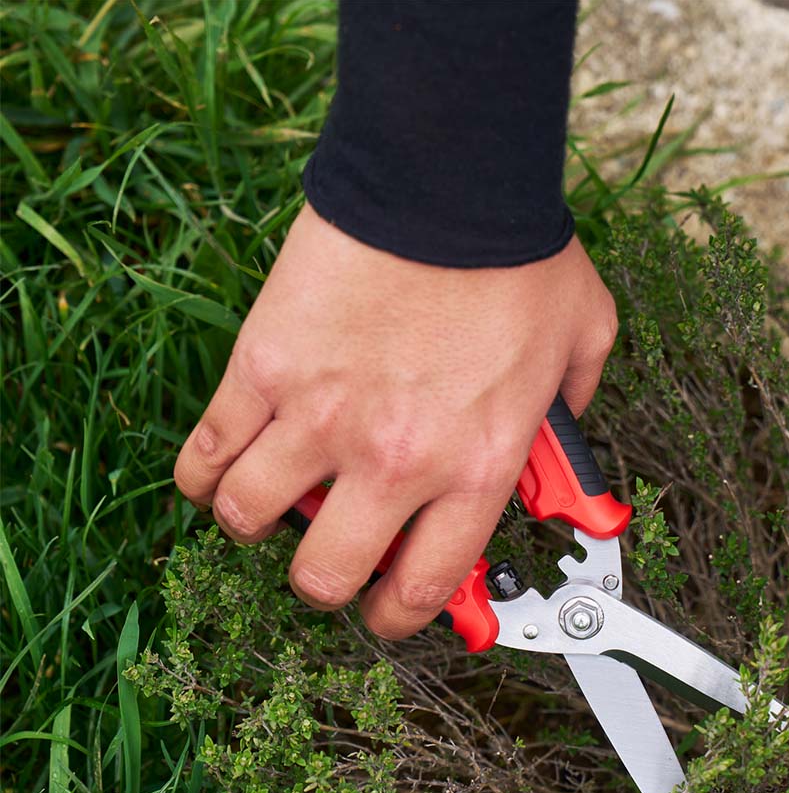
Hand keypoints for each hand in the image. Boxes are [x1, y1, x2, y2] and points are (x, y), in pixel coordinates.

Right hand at [174, 205, 616, 637]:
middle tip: (331, 559)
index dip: (401, 617)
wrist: (448, 174)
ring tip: (269, 506)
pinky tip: (216, 471)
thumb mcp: (584, 344)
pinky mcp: (263, 370)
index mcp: (475, 468)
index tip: (391, 612)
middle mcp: (394, 462)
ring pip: (247, 520)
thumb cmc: (519, 254)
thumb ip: (574, 411)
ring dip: (255, 525)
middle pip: (326, 577)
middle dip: (326, 584)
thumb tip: (564, 444)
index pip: (426, 586)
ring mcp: (319, 419)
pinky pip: (203, 452)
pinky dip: (201, 475)